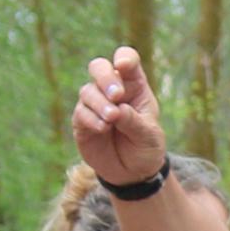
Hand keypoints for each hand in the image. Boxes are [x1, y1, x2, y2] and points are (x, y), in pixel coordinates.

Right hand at [73, 46, 169, 188]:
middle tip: (116, 95)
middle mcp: (112, 90)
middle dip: (105, 77)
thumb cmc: (146, 146)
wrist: (133, 172)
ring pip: (88, 91)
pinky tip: (103, 128)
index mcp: (134, 85)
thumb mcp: (149, 136)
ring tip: (112, 118)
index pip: (127, 60)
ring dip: (100, 103)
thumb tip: (117, 110)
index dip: (124, 58)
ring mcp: (95, 104)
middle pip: (99, 67)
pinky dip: (91, 119)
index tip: (123, 66)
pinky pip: (81, 113)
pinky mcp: (82, 121)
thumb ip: (134, 121)